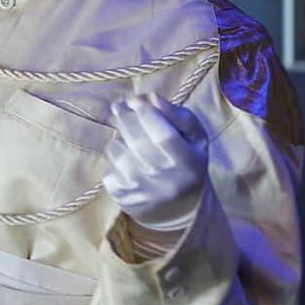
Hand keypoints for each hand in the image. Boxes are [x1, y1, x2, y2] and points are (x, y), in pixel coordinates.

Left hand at [102, 91, 211, 236]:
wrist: (178, 207)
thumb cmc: (186, 162)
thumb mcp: (195, 139)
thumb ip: (178, 116)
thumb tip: (150, 97)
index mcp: (189, 164)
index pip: (163, 135)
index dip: (146, 113)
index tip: (135, 98)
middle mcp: (166, 181)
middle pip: (137, 141)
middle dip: (125, 116)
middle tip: (120, 105)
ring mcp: (142, 191)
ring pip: (118, 150)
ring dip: (119, 137)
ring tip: (129, 137)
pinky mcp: (122, 197)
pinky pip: (109, 166)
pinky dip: (115, 157)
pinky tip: (127, 158)